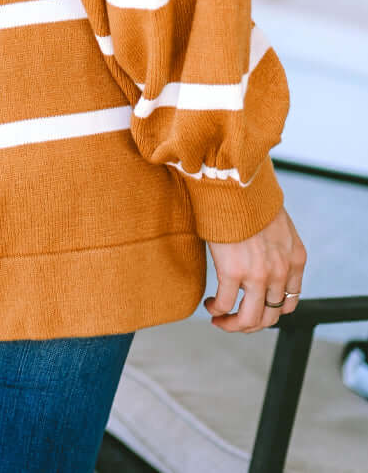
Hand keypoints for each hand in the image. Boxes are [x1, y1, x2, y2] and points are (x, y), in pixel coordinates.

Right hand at [204, 205, 306, 331]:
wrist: (236, 181)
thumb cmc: (250, 196)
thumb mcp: (277, 223)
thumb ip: (276, 246)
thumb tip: (261, 257)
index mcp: (295, 259)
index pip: (288, 302)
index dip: (269, 311)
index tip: (253, 307)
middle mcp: (281, 271)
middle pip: (270, 317)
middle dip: (249, 324)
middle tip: (233, 320)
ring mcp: (258, 274)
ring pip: (249, 319)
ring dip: (232, 325)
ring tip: (219, 318)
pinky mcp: (233, 272)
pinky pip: (226, 304)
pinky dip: (217, 310)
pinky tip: (209, 304)